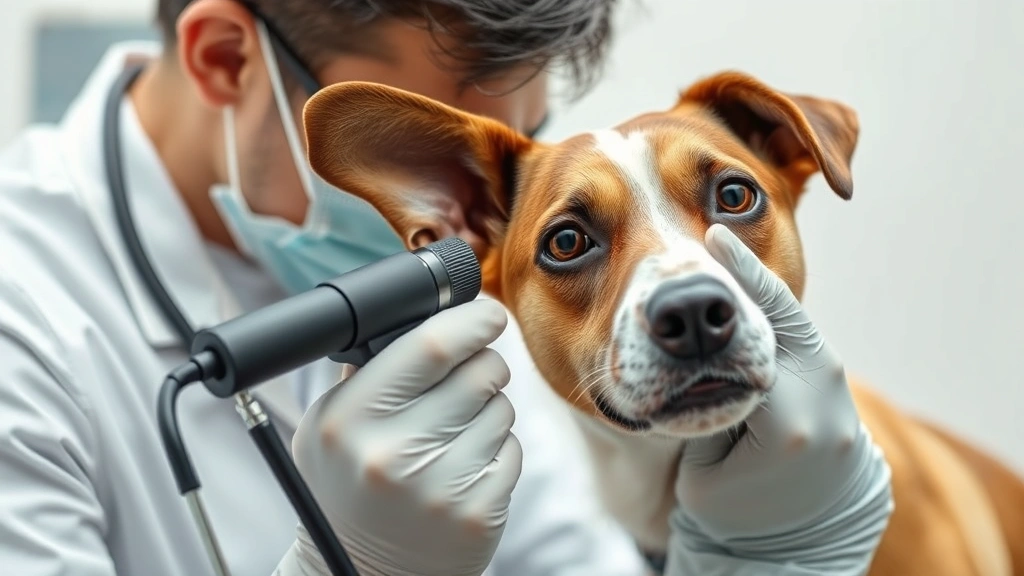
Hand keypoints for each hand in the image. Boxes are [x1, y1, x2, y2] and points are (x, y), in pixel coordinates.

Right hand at [275, 299, 522, 575]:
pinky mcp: (476, 513)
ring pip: (501, 409)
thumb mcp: (329, 424)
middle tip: (471, 376)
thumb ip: (368, 370)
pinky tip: (466, 465)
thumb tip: (427, 314)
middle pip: (478, 372)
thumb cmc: (350, 484)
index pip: (429, 346)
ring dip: (490, 408)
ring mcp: (438, 487)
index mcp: (348, 419)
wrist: (365, 568)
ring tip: (456, 432)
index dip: (471, 320)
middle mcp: (391, 453)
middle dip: (485, 363)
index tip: (488, 313)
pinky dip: (497, 448)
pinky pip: (511, 450)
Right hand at [665, 224, 893, 575]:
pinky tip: (743, 282)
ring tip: (724, 249)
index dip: (729, 293)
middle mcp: (824, 399)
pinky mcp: (836, 382)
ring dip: (756, 286)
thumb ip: (696, 412)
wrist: (802, 534)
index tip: (710, 246)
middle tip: (712, 240)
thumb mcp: (703, 473)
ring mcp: (837, 388)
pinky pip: (799, 331)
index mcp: (788, 425)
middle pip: (776, 320)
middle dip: (742, 279)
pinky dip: (772, 303)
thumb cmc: (737, 511)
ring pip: (792, 320)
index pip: (748, 344)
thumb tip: (684, 348)